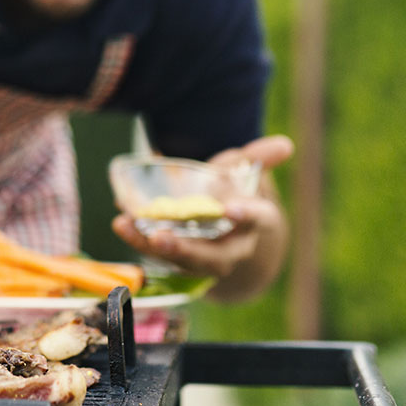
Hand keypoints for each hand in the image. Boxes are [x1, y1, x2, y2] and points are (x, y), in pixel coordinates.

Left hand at [111, 135, 292, 297]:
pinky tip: (121, 222)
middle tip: (162, 238)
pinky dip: (139, 238)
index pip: (258, 220)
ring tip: (126, 226)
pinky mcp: (179, 258)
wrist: (228, 229)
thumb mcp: (245, 173)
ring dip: (152, 246)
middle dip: (188, 250)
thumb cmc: (236, 194)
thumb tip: (284, 144)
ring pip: (181, 261)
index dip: (246, 215)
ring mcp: (205, 258)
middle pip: (214, 257)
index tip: (231, 208)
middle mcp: (232, 247)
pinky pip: (159, 253)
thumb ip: (258, 158)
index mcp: (255, 223)